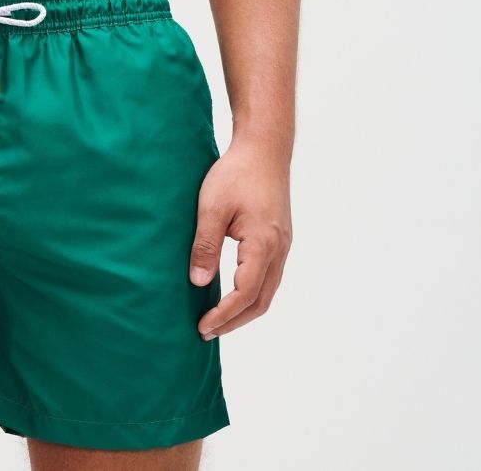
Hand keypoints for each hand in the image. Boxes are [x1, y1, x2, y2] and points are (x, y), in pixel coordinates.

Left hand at [189, 135, 292, 338]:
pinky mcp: (279, 239)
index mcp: (263, 244)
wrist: (264, 148)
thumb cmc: (236, 172)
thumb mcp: (212, 206)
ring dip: (243, 309)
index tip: (203, 326)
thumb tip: (198, 282)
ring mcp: (282, 246)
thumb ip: (205, 245)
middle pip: (260, 301)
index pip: (245, 293)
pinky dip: (251, 293)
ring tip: (217, 318)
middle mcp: (279, 250)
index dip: (224, 314)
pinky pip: (268, 277)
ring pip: (267, 291)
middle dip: (234, 321)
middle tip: (207, 330)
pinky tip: (232, 293)